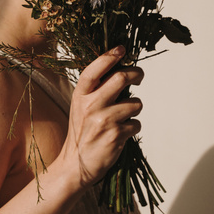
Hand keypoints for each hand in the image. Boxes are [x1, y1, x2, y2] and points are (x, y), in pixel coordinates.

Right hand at [63, 46, 143, 187]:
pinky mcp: (117, 135)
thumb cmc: (82, 132)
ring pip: (136, 103)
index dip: (109, 56)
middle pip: (122, 78)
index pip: (95, 69)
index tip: (122, 48)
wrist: (75, 165)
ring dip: (135, 108)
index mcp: (80, 95)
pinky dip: (133, 127)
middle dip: (136, 74)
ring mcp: (104, 120)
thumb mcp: (80, 107)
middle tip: (139, 76)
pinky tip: (121, 134)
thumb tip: (121, 71)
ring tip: (123, 117)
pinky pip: (137, 123)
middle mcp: (91, 105)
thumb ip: (96, 90)